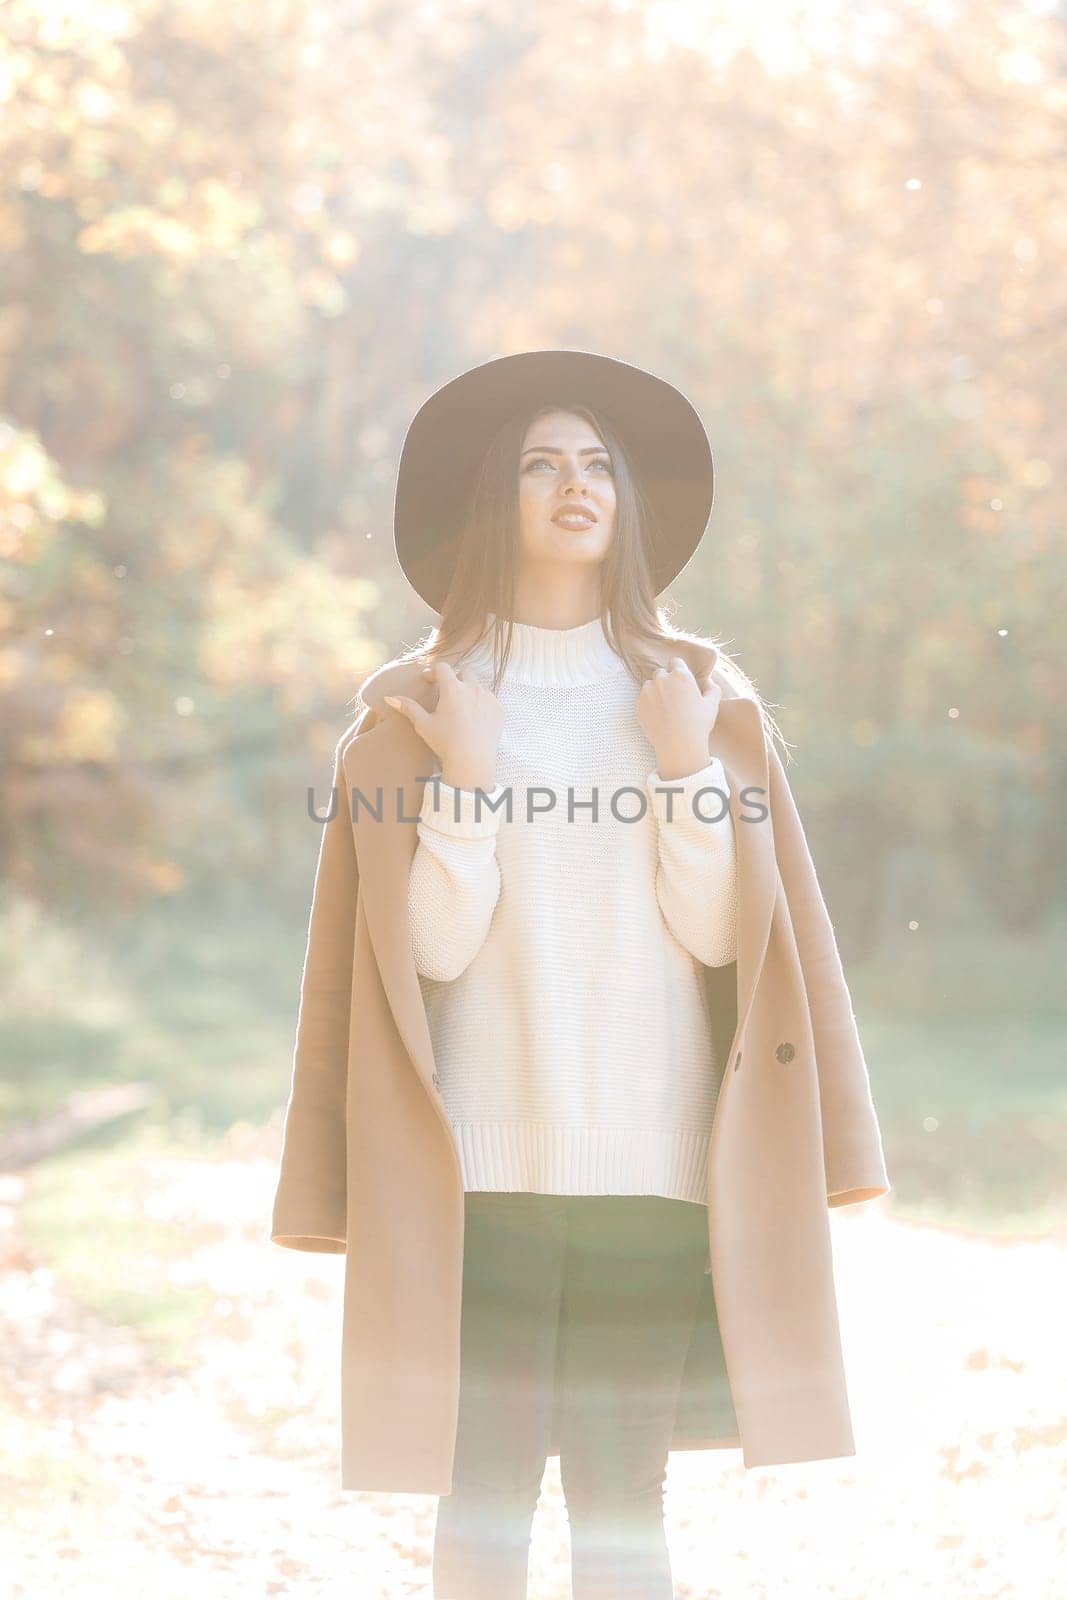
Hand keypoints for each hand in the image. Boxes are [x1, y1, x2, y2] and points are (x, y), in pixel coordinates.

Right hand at [384, 661, 504, 790]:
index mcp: (453, 689)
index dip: (433, 671)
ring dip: (470, 691)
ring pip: (479, 686)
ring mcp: (489, 698)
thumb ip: (408, 707)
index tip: (429, 680)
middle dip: (455, 678)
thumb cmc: (445, 743)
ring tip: (462, 707)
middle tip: (447, 692)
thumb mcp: (423, 725)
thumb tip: (389, 698)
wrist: (472, 763)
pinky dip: (483, 704)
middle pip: (465, 672)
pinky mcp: (499, 710)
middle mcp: (473, 688)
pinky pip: (491, 700)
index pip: (443, 667)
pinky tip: (475, 718)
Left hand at [636, 657, 721, 780]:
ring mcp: (647, 692)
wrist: (678, 745)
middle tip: (673, 697)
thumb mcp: (712, 705)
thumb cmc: (698, 724)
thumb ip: (713, 689)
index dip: (679, 671)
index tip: (681, 682)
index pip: (675, 662)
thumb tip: (709, 682)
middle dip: (666, 681)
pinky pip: (642, 699)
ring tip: (665, 708)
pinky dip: (648, 704)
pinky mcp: (639, 705)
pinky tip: (658, 716)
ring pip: (649, 685)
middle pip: (661, 673)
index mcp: (680, 676)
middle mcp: (661, 680)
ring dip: (655, 692)